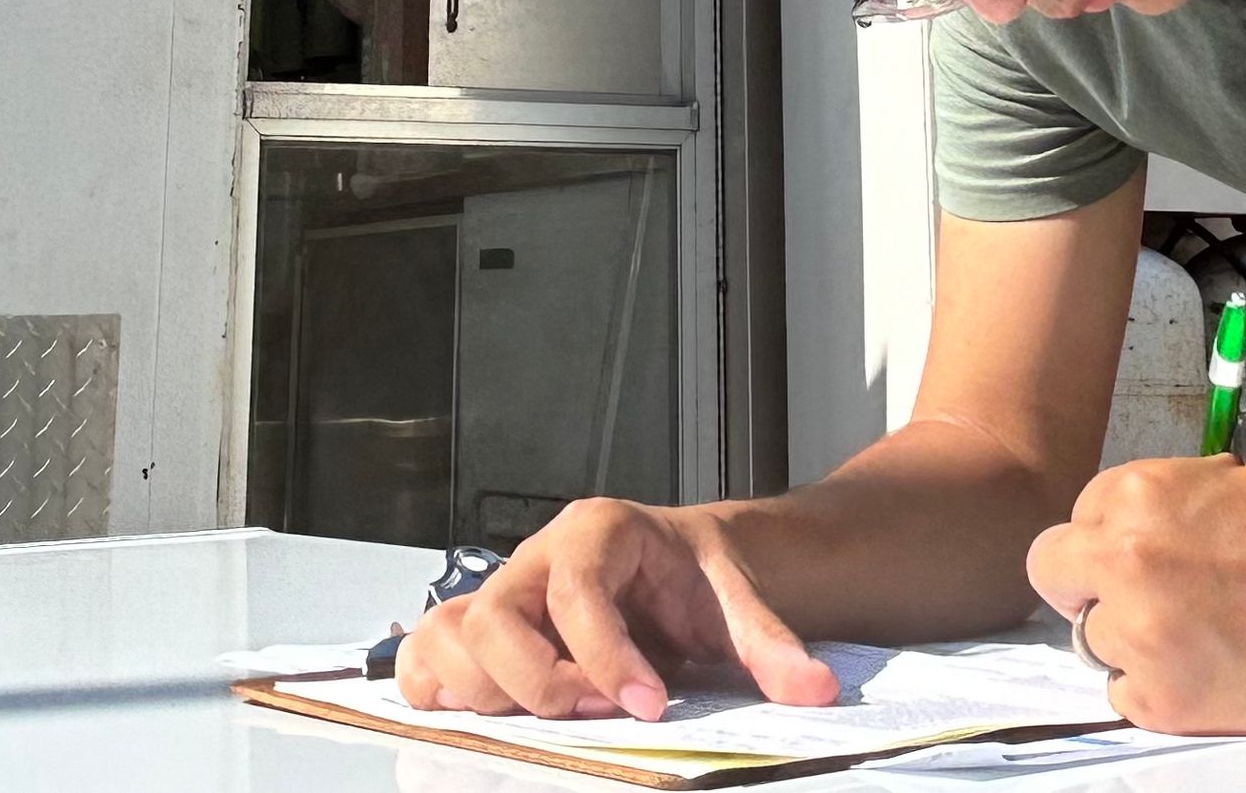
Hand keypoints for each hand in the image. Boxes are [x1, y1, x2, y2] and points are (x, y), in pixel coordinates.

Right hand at [397, 500, 834, 722]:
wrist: (676, 564)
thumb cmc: (693, 579)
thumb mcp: (738, 603)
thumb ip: (772, 646)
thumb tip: (815, 688)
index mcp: (598, 533)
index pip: (579, 590)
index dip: (606, 655)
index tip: (648, 705)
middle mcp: (537, 558)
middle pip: (497, 616)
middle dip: (542, 679)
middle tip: (597, 712)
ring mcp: (503, 593)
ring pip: (456, 635)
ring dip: (493, 690)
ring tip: (557, 713)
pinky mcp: (482, 628)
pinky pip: (430, 652)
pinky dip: (441, 687)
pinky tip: (486, 713)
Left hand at [1026, 458, 1245, 734]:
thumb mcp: (1222, 486)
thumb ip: (1156, 508)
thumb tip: (1117, 530)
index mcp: (1137, 498)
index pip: (1073, 522)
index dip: (1106, 542)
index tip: (1136, 558)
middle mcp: (1124, 562)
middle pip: (1055, 579)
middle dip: (1092, 588)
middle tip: (1145, 601)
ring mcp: (1139, 636)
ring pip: (1092, 642)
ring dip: (1130, 641)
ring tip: (1198, 638)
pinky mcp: (1163, 702)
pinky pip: (1124, 696)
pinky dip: (1157, 690)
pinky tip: (1209, 671)